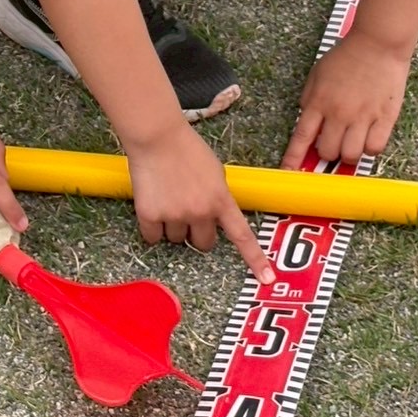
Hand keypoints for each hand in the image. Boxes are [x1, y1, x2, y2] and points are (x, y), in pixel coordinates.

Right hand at [129, 125, 275, 284]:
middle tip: (187, 211)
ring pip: (176, 239)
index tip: (267, 279)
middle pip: (203, 243)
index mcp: (221, 200)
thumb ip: (218, 196)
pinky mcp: (150, 215)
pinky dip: (152, 227)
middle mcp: (200, 212)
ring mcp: (175, 215)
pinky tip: (152, 205)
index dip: (255, 259)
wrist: (156, 137)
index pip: (242, 236)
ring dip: (172, 226)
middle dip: (196, 232)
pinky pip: (152, 237)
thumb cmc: (186, 148)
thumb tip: (216, 215)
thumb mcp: (215, 172)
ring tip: (167, 198)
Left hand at [281, 32, 409, 168]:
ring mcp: (363, 117)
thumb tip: (307, 125)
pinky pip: (375, 148)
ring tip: (350, 143)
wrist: (377, 44)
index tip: (289, 172)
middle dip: (326, 154)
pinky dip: (370, 149)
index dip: (293, 159)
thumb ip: (309, 101)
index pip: (301, 138)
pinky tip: (368, 139)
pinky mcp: (385, 118)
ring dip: (348, 155)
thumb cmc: (346, 57)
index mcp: (318, 102)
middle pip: (327, 152)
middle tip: (331, 144)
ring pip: (351, 155)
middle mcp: (339, 113)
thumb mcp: (316, 75)